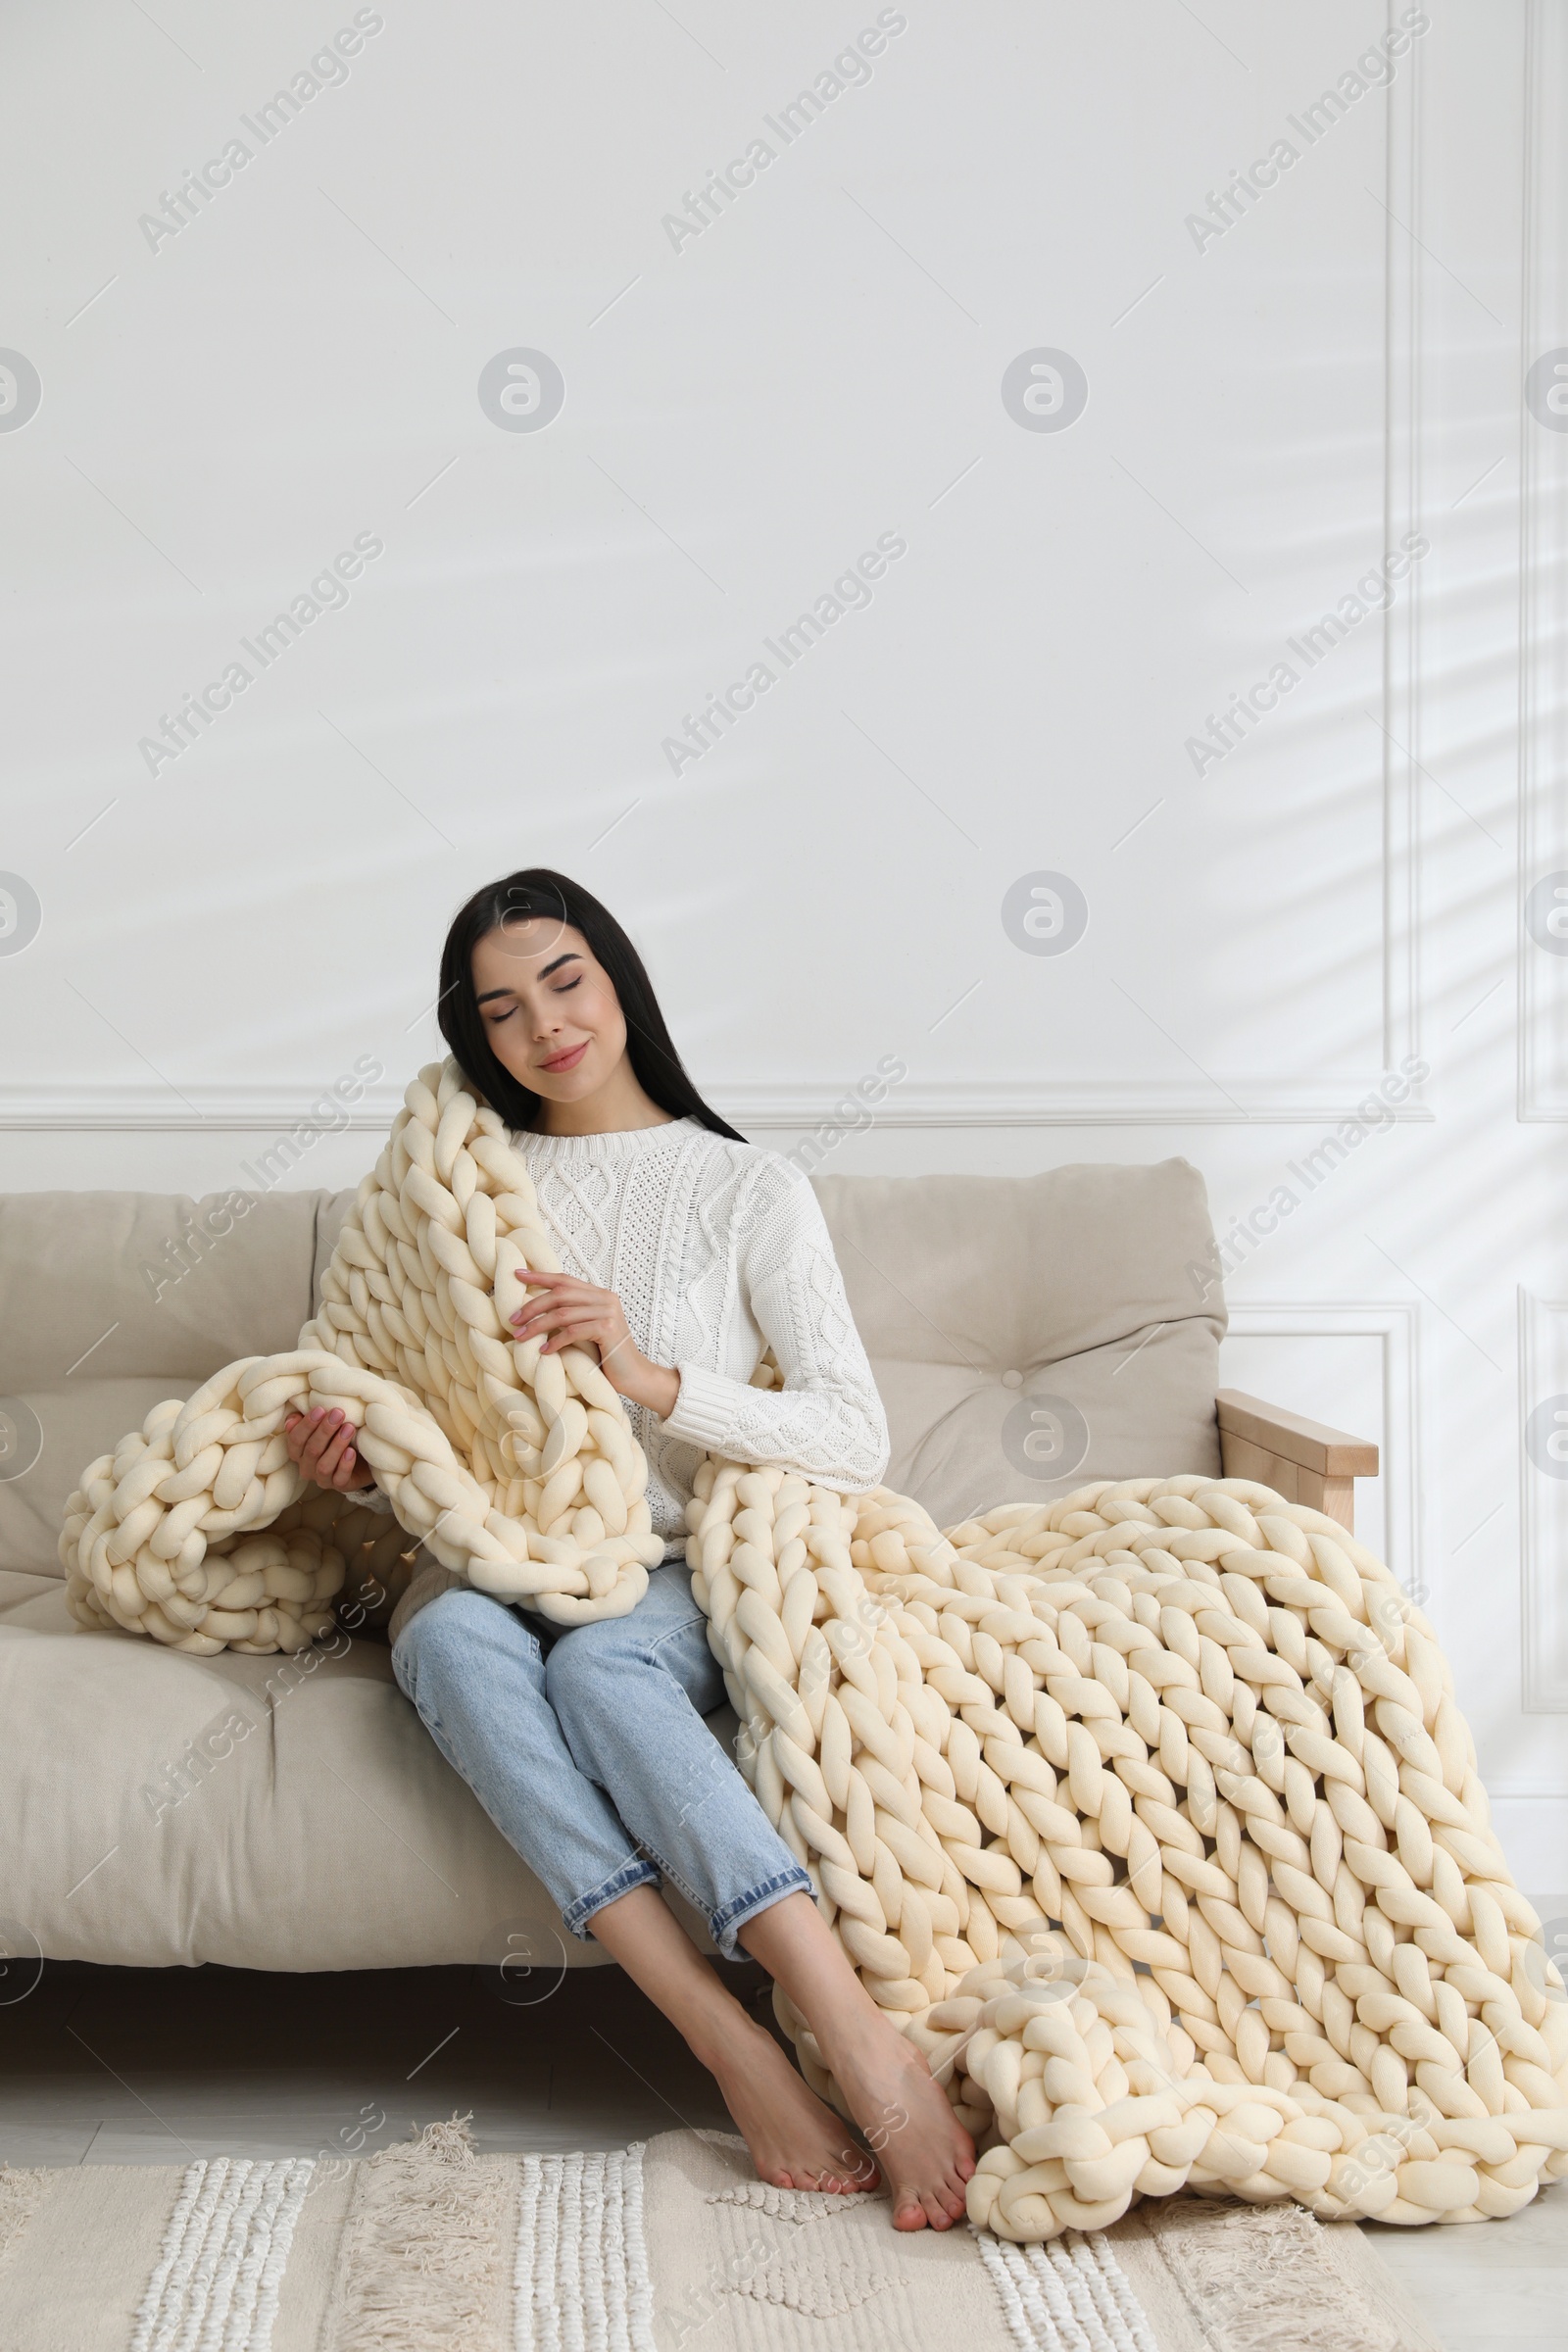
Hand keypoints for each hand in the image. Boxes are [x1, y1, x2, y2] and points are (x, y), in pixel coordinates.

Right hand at [283, 1404, 375, 1492]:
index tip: (321, 1409)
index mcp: (298, 1452)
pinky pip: (340, 1478)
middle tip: (338, 1413)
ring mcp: (323, 1479)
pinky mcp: (341, 1486)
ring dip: (336, 1446)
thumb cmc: (337, 1436)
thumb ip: (308, 1419)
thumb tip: (291, 1420)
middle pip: (311, 1450)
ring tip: (349, 1428)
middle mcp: (306, 1467)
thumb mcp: (322, 1425)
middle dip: (325, 1431)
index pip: (295, 1440)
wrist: (364, 1457)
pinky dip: (345, 1465)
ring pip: (324, 1466)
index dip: (306, 1425)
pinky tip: (351, 1451)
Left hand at [509, 1268, 679, 1417]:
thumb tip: (535, 1311)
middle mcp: (605, 1298)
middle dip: (532, 1306)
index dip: (539, 1276)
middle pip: (560, 1294)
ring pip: (563, 1313)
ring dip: (537, 1325)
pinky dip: (555, 1341)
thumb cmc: (607, 1356)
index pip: (565, 1279)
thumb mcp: (588, 1330)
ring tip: (521, 1337)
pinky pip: (573, 1331)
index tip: (517, 1275)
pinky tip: (544, 1351)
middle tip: (512, 1320)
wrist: (635, 1376)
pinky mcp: (608, 1328)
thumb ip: (572, 1316)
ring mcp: (608, 1312)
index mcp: (600, 1294)